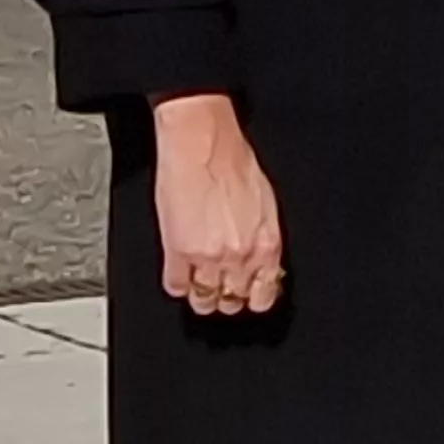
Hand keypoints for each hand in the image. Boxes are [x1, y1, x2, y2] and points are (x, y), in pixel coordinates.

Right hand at [149, 93, 283, 317]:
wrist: (203, 145)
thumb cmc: (235, 164)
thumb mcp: (265, 204)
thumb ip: (263, 237)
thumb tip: (261, 259)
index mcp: (267, 243)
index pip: (266, 291)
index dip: (256, 297)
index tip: (250, 297)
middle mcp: (240, 255)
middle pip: (234, 298)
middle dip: (229, 298)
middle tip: (223, 293)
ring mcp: (208, 257)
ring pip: (205, 298)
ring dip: (203, 297)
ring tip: (200, 292)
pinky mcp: (178, 251)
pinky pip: (176, 285)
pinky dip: (178, 286)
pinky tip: (180, 279)